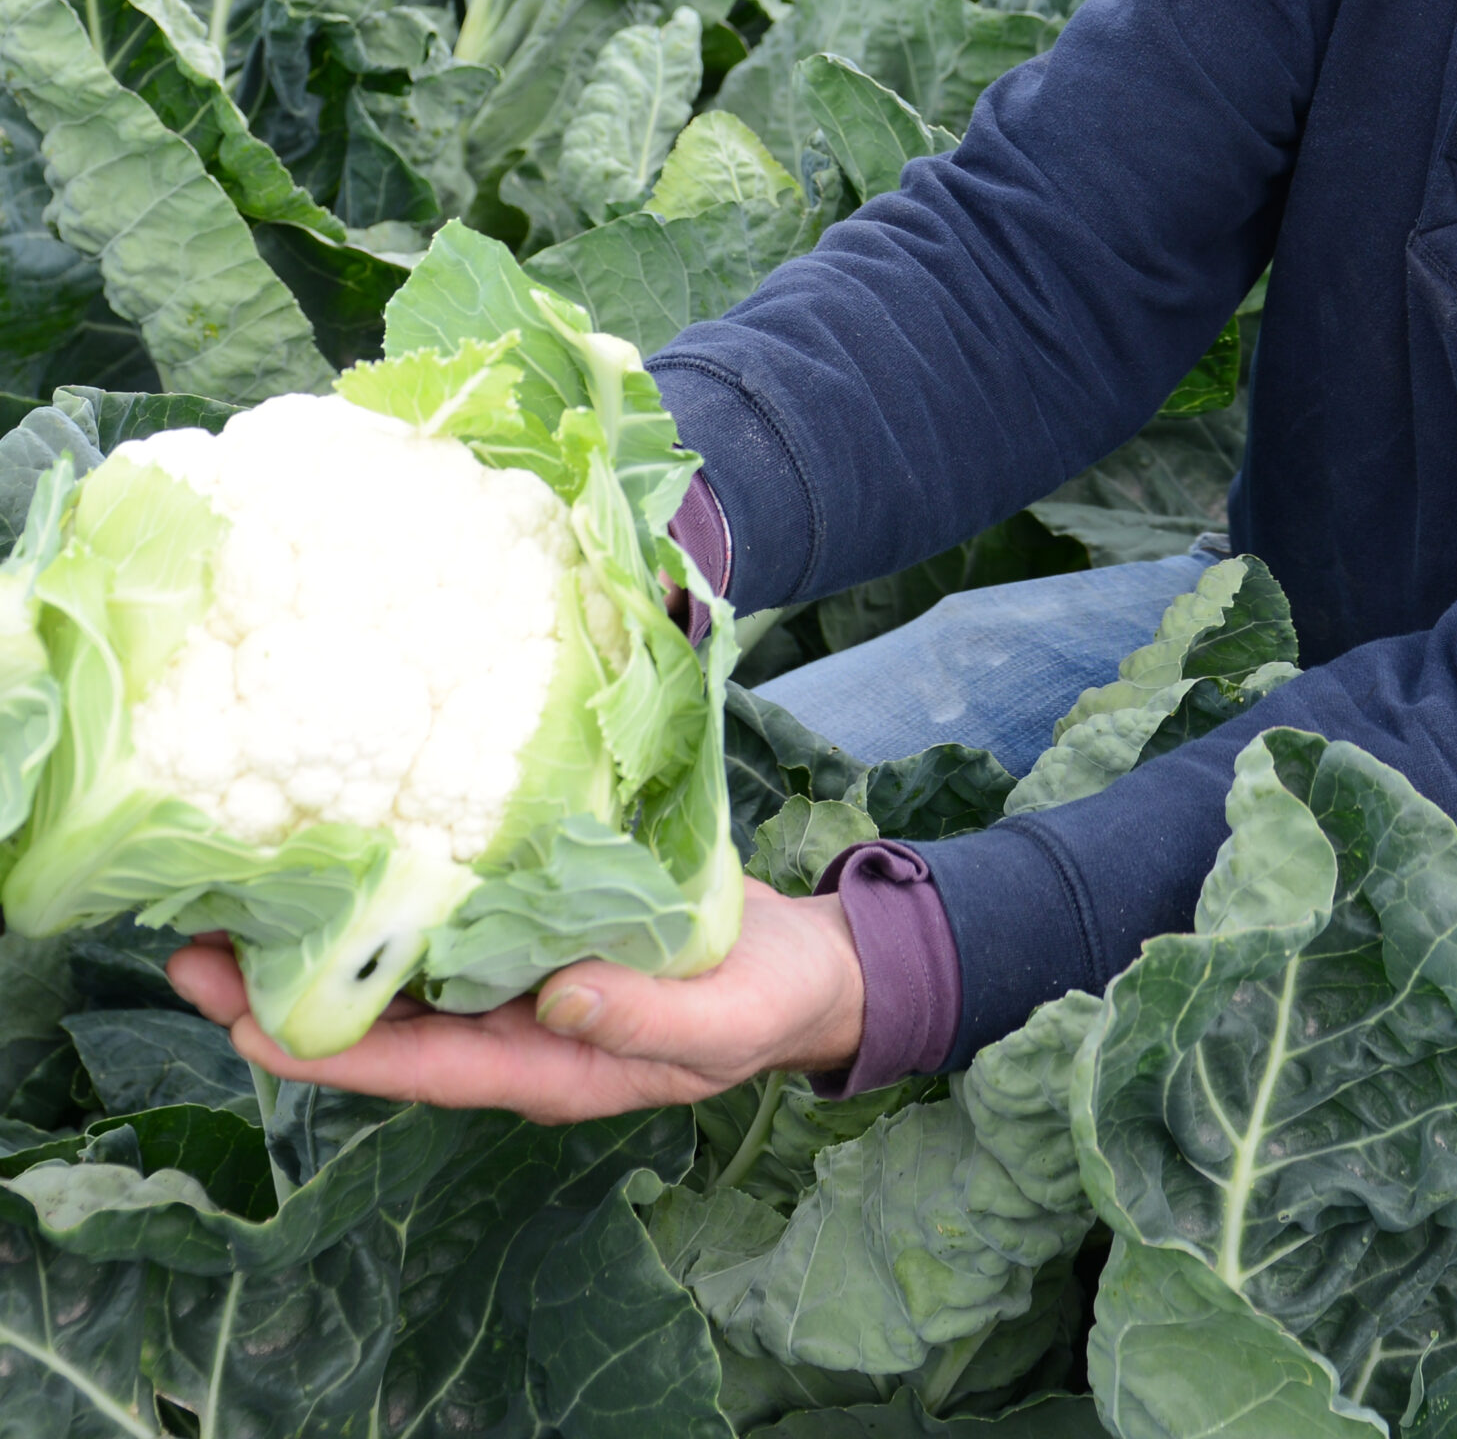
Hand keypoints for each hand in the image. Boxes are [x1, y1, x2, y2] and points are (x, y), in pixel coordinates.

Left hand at [165, 878, 863, 1125]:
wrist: (807, 965)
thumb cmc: (765, 1002)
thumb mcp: (718, 1022)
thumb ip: (640, 1018)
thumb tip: (555, 992)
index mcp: (542, 1066)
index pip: (410, 1067)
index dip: (321, 1051)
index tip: (236, 1024)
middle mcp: (510, 1027)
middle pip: (377, 1021)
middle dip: (281, 995)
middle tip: (189, 949)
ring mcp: (519, 979)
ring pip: (399, 970)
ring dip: (322, 940)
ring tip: (237, 899)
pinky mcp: (539, 924)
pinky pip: (450, 918)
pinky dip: (397, 894)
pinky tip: (358, 850)